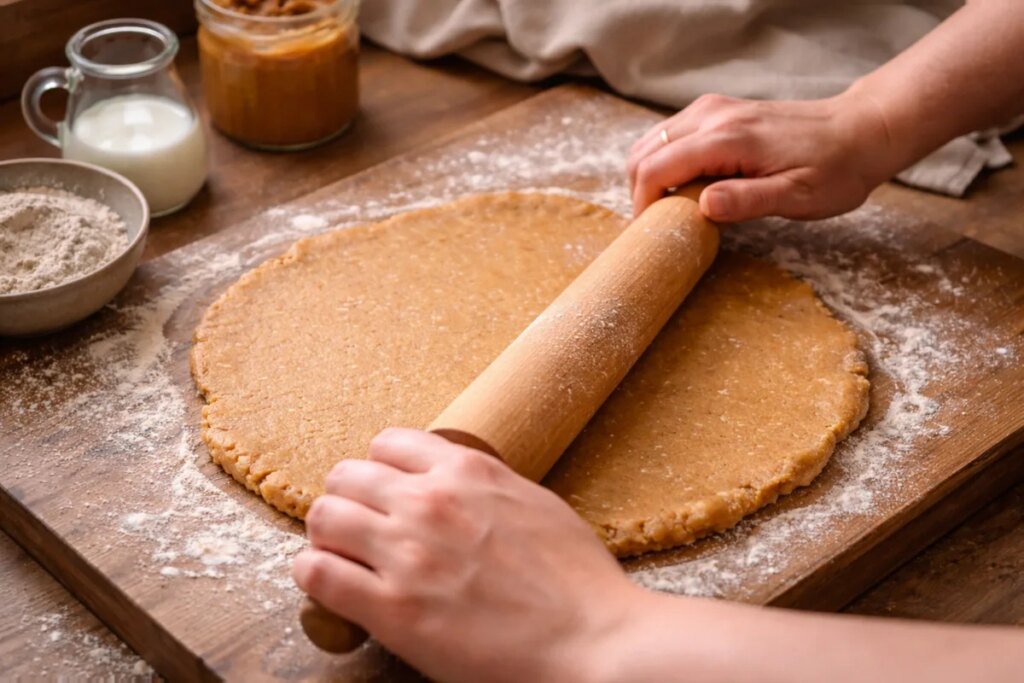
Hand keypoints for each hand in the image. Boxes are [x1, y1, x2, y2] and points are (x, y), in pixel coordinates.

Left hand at [292, 428, 640, 682]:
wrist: (592, 640)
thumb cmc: (577, 579)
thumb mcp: (535, 504)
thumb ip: (487, 485)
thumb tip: (457, 482)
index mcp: (467, 472)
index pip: (388, 443)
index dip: (380, 468)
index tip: (384, 490)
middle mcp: (429, 502)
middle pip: (346, 476)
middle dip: (348, 499)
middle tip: (357, 526)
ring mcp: (406, 554)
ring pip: (323, 517)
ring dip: (326, 534)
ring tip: (340, 554)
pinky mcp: (392, 609)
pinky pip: (317, 574)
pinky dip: (314, 575)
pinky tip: (330, 584)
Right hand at [627, 92, 896, 221]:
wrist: (861, 130)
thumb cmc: (835, 169)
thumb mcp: (797, 196)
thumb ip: (747, 201)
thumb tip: (701, 206)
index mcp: (726, 138)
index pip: (656, 168)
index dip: (644, 204)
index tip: (652, 233)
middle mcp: (712, 116)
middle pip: (644, 152)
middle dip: (640, 191)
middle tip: (658, 225)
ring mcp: (713, 109)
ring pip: (653, 142)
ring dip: (650, 176)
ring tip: (671, 208)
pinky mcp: (717, 111)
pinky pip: (671, 136)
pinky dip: (664, 162)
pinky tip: (686, 186)